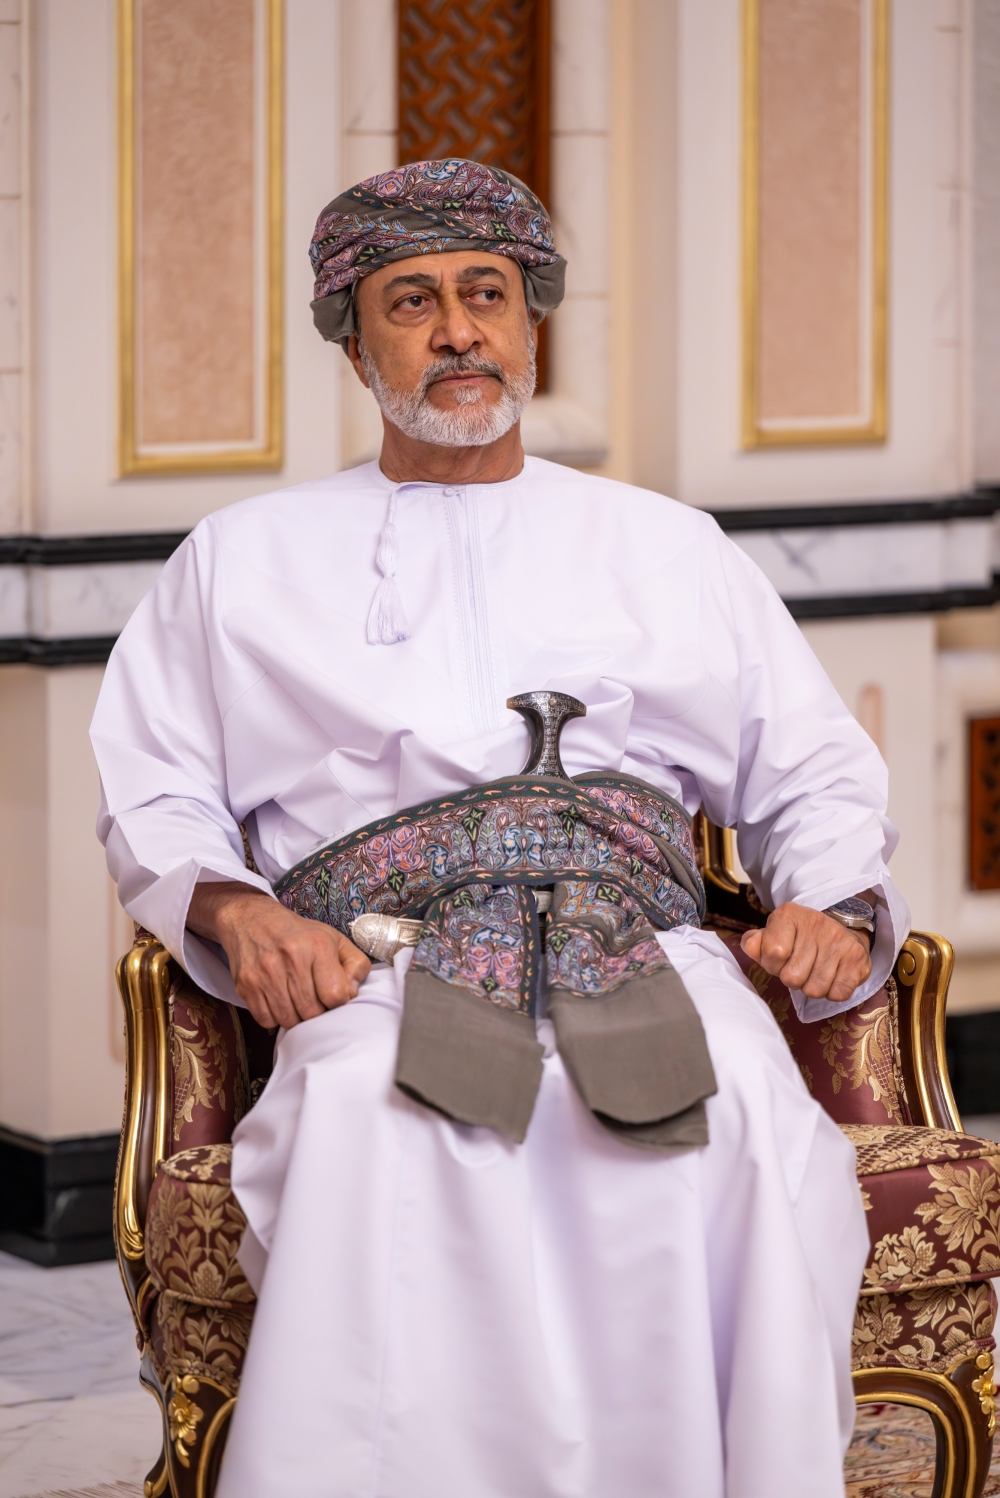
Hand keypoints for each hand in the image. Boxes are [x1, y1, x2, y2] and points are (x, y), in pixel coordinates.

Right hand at [187, 881, 370, 1028]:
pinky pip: (266, 1020)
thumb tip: (353, 993)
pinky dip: (274, 1017)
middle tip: (313, 999)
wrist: (251, 919)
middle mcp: (291, 958)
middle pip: (312, 1012)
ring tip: (295, 999)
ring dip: (295, 1016)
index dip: (337, 1001)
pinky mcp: (247, 985)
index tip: (331, 995)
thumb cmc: (298, 933)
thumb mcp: (334, 938)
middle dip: (316, 1012)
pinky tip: (278, 1000)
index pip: (336, 995)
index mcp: (318, 945)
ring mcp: (266, 973)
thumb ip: (355, 964)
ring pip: (289, 1020)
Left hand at [740, 902, 871, 1003]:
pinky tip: (833, 976)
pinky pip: (838, 994)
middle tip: (800, 966)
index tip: (781, 958)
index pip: (772, 953)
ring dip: (812, 987)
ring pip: (814, 990)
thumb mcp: (773, 934)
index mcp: (788, 914)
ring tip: (815, 971)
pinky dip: (833, 991)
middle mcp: (816, 923)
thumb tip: (749, 946)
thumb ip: (755, 944)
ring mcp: (839, 940)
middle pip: (792, 978)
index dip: (773, 965)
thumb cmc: (799, 937)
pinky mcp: (858, 958)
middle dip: (793, 979)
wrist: (841, 927)